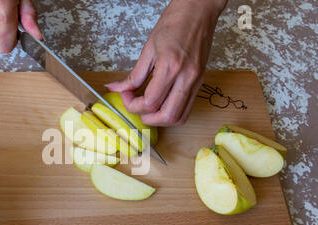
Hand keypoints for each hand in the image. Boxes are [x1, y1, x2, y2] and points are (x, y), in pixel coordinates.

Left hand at [106, 0, 226, 125]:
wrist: (198, 11)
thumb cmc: (175, 23)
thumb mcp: (148, 49)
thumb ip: (133, 75)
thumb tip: (117, 88)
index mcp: (170, 67)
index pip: (150, 102)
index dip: (133, 104)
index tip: (126, 95)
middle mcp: (186, 77)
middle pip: (167, 116)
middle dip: (147, 118)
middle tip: (136, 107)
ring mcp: (196, 81)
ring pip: (179, 117)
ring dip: (161, 120)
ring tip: (149, 109)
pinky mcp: (200, 82)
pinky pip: (187, 109)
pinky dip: (172, 113)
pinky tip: (162, 104)